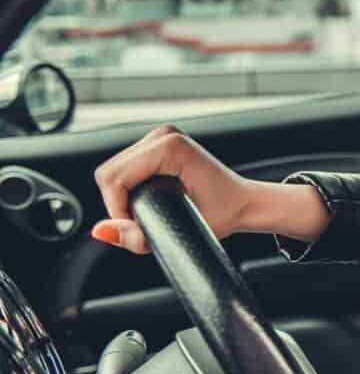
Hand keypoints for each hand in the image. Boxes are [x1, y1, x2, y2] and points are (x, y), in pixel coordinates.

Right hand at [91, 125, 282, 253]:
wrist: (245, 202)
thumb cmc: (225, 213)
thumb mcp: (181, 230)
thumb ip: (138, 236)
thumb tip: (101, 231)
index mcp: (170, 147)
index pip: (114, 178)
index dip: (116, 208)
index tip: (135, 227)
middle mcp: (163, 136)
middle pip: (109, 172)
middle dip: (118, 203)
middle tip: (141, 222)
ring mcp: (159, 138)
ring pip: (113, 170)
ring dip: (122, 196)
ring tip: (147, 212)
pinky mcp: (157, 145)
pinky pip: (124, 168)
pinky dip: (128, 188)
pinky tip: (147, 199)